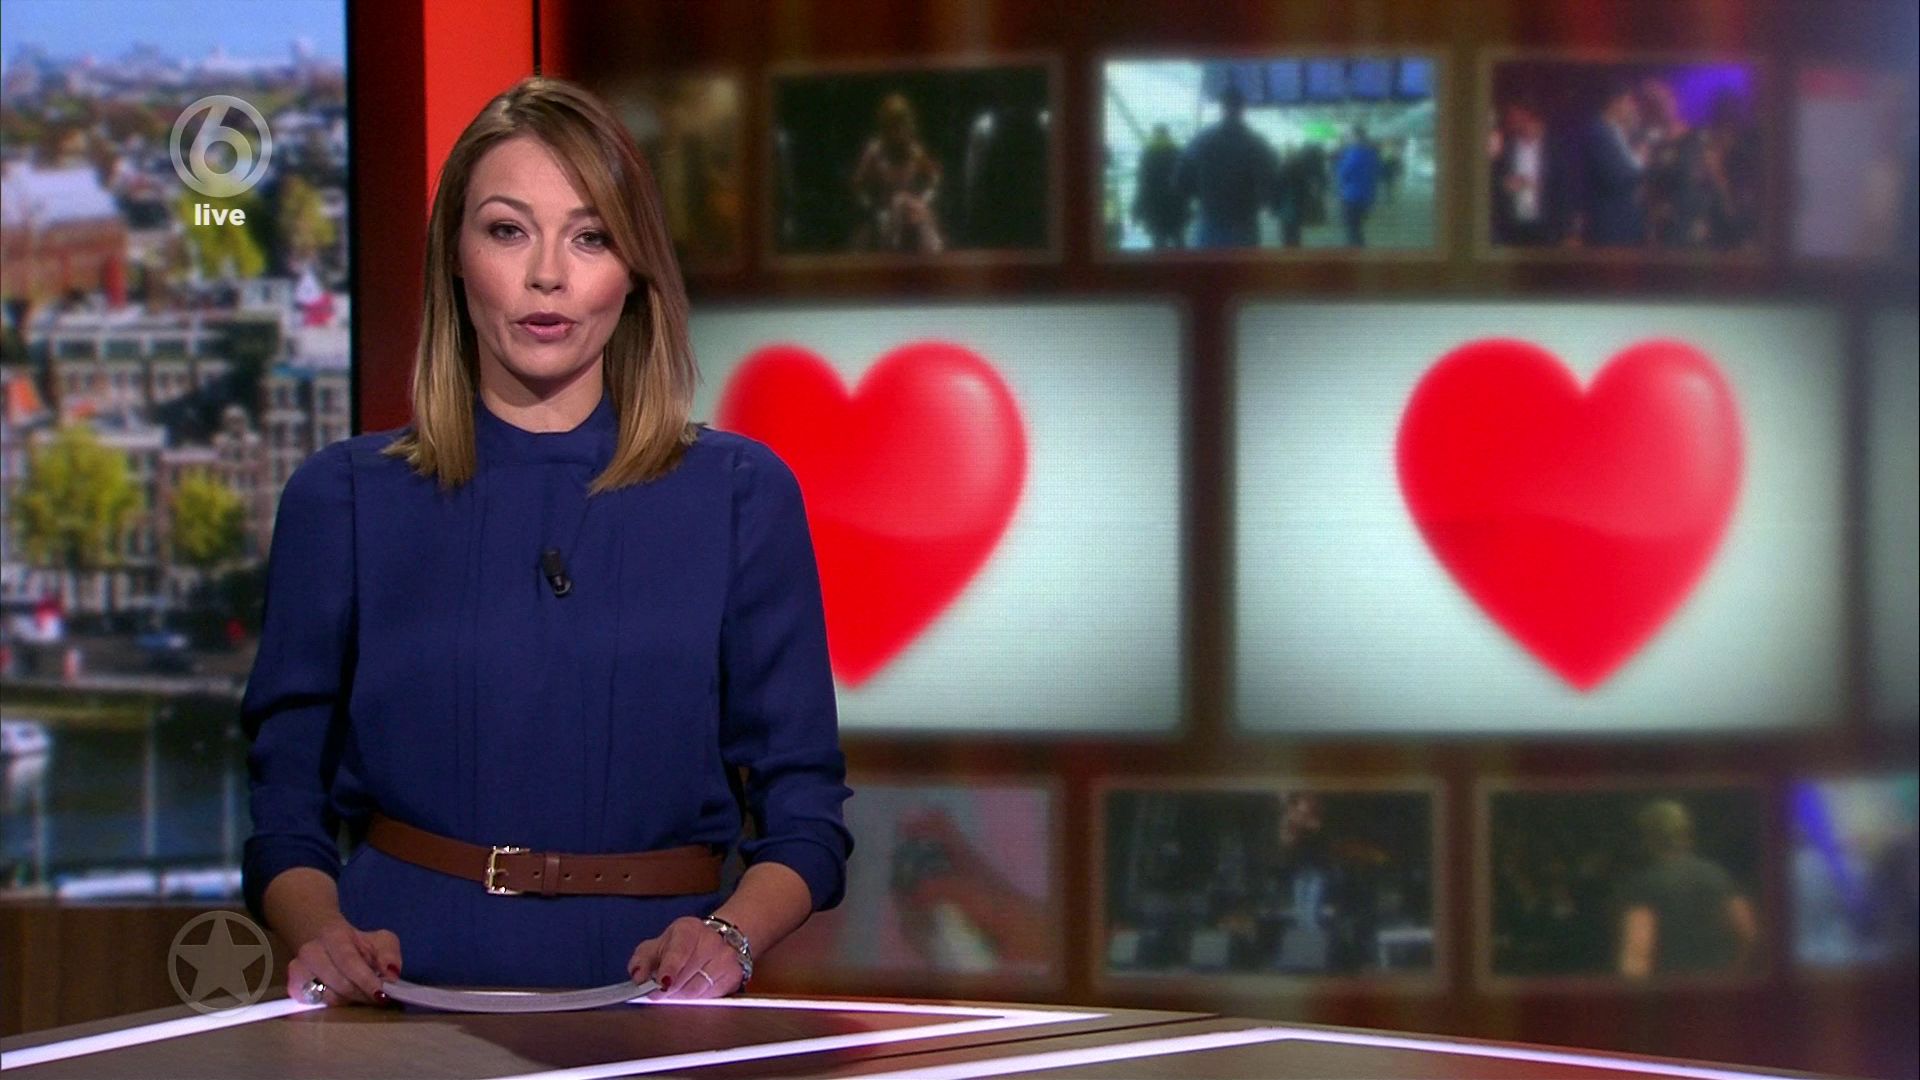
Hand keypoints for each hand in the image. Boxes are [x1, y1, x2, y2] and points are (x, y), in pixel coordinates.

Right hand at [285, 916, 401, 1007]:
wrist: (324, 939)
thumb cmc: (357, 944)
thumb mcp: (381, 941)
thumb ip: (389, 955)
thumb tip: (391, 975)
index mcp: (333, 935)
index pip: (349, 961)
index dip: (365, 980)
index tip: (382, 995)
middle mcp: (310, 951)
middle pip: (338, 983)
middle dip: (362, 994)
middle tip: (378, 999)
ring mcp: (298, 970)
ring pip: (328, 997)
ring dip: (350, 1000)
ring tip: (362, 994)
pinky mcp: (293, 987)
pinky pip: (317, 1004)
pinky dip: (334, 1004)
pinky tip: (343, 996)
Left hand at [628, 916, 744, 999]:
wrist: (715, 940)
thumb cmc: (681, 945)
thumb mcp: (657, 946)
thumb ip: (641, 961)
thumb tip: (638, 977)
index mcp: (689, 929)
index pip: (679, 952)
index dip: (669, 970)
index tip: (660, 984)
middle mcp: (711, 942)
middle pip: (687, 977)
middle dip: (669, 990)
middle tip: (659, 994)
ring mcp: (726, 959)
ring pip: (697, 991)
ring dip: (680, 997)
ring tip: (673, 993)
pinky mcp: (734, 976)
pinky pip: (710, 997)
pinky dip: (696, 1000)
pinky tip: (690, 992)